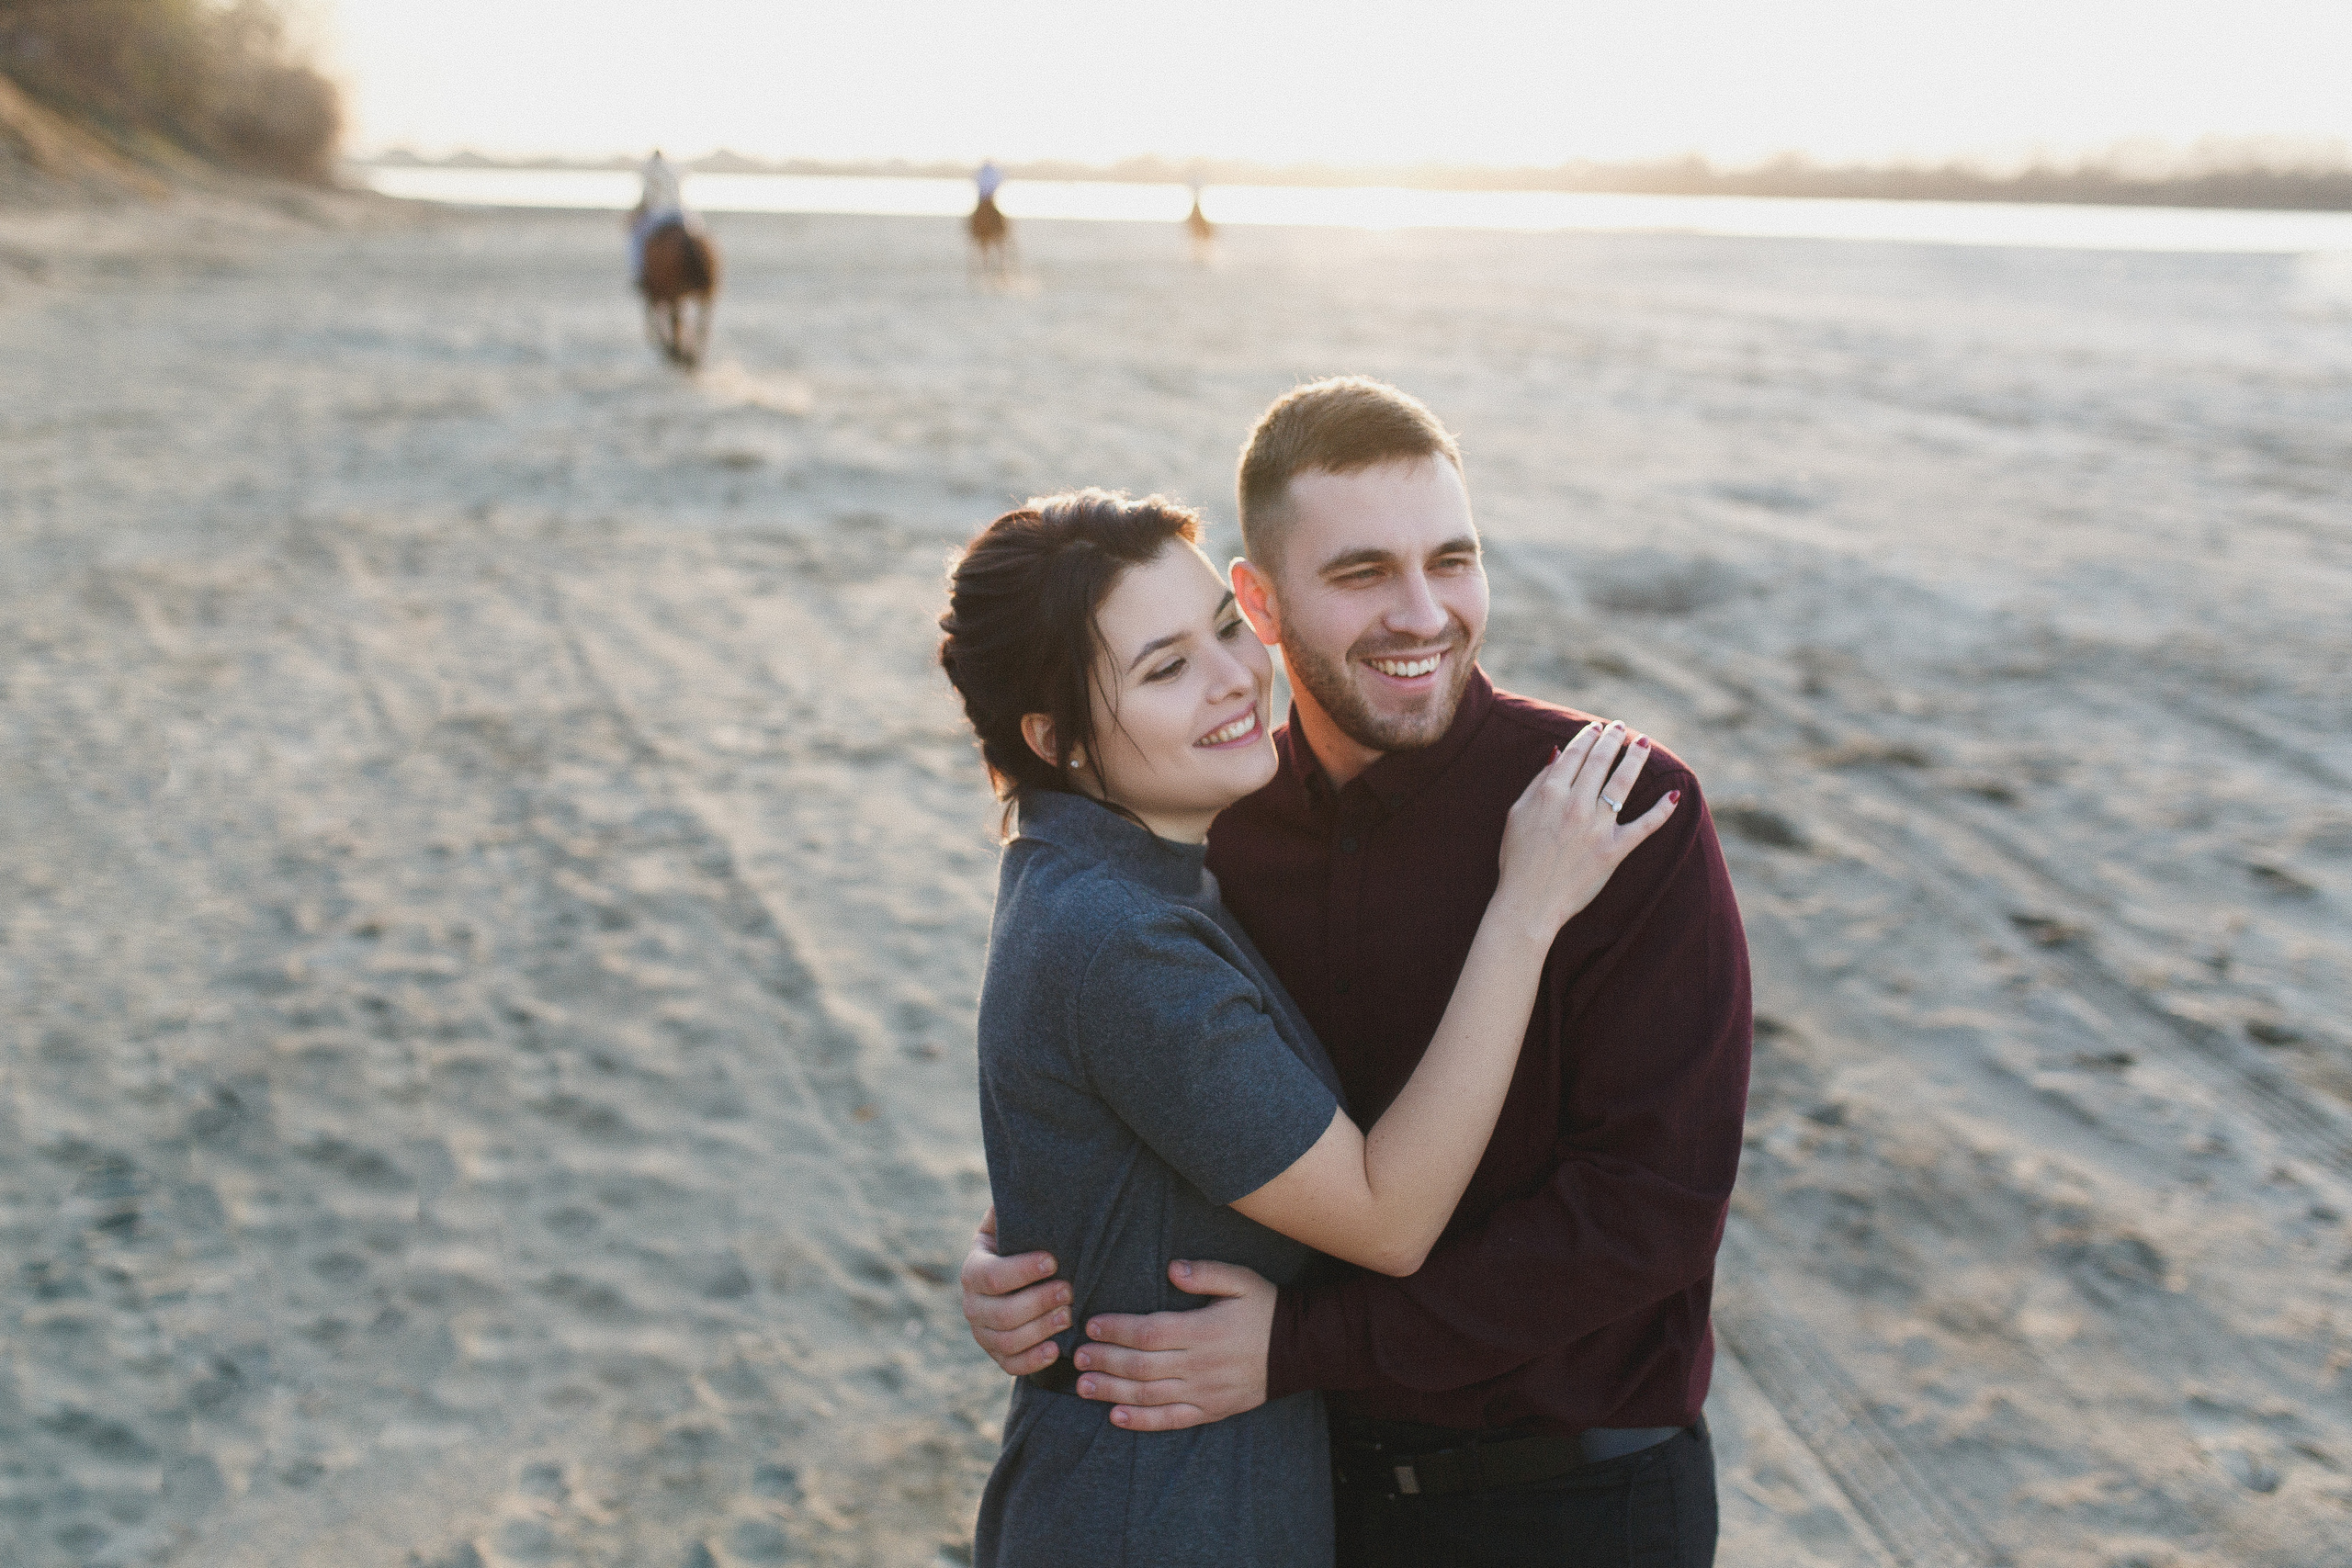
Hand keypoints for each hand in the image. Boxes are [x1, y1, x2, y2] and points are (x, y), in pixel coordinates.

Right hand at [958, 1206, 1069, 1376]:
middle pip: (1001, 1313)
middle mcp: (971, 1305)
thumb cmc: (1025, 1244)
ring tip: (1070, 1315)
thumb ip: (1018, 1208)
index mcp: (973, 1269)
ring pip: (1007, 1341)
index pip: (992, 1276)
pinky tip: (1056, 1350)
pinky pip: (1010, 1365)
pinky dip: (1032, 1361)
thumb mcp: (1015, 1223)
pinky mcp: (998, 1354)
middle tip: (1070, 1290)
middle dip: (1038, 1302)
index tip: (1054, 1261)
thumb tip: (1034, 1180)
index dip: (1022, 1271)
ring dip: (1040, 1330)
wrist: (1022, 1278)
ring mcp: (983, 1333)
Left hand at [1073, 1260, 1274, 1430]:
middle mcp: (1200, 1364)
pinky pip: (1171, 1420)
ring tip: (1083, 1386)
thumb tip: (1172, 1268)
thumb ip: (1206, 1273)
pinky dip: (1142, 1421)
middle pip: (1141, 1365)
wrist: (1299, 1349)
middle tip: (1076, 1357)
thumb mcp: (1241, 1280)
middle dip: (1105, 1361)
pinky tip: (1117, 1417)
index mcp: (1203, 1330)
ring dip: (1113, 1392)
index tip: (1091, 1325)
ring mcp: (1205, 1391)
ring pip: (1149, 1395)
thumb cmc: (1264, 1309)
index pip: (1149, 1331)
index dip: (1117, 1329)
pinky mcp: (1211, 1410)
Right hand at [1493, 720, 1677, 938]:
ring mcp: (1597, 827)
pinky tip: (1674, 795)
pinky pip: (1645, 826)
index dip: (1588, 737)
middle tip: (1621, 727)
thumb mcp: (1517, 813)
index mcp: (1549, 793)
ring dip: (1635, 759)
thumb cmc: (1517, 858)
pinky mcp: (1614, 850)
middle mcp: (1575, 805)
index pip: (1575, 754)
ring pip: (1623, 783)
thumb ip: (1537, 781)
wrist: (1528, 901)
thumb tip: (1558, 753)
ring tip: (1643, 744)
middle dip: (1612, 739)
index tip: (1596, 728)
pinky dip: (1662, 810)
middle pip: (1600, 762)